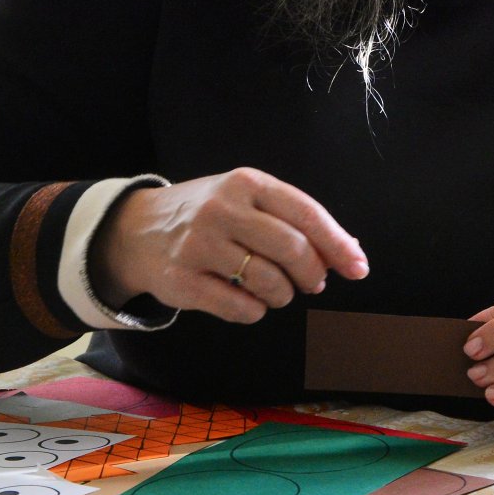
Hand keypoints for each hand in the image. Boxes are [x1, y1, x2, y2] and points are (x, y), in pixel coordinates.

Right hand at [90, 169, 367, 322]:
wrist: (135, 230)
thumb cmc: (209, 215)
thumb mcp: (247, 199)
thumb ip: (293, 219)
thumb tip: (350, 251)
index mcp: (246, 183)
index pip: (307, 214)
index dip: (338, 244)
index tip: (358, 268)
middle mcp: (222, 209)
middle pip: (292, 248)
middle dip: (312, 273)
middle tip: (313, 284)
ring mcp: (198, 245)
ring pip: (268, 281)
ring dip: (284, 294)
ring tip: (279, 292)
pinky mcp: (181, 281)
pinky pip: (239, 306)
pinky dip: (255, 311)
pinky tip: (251, 303)